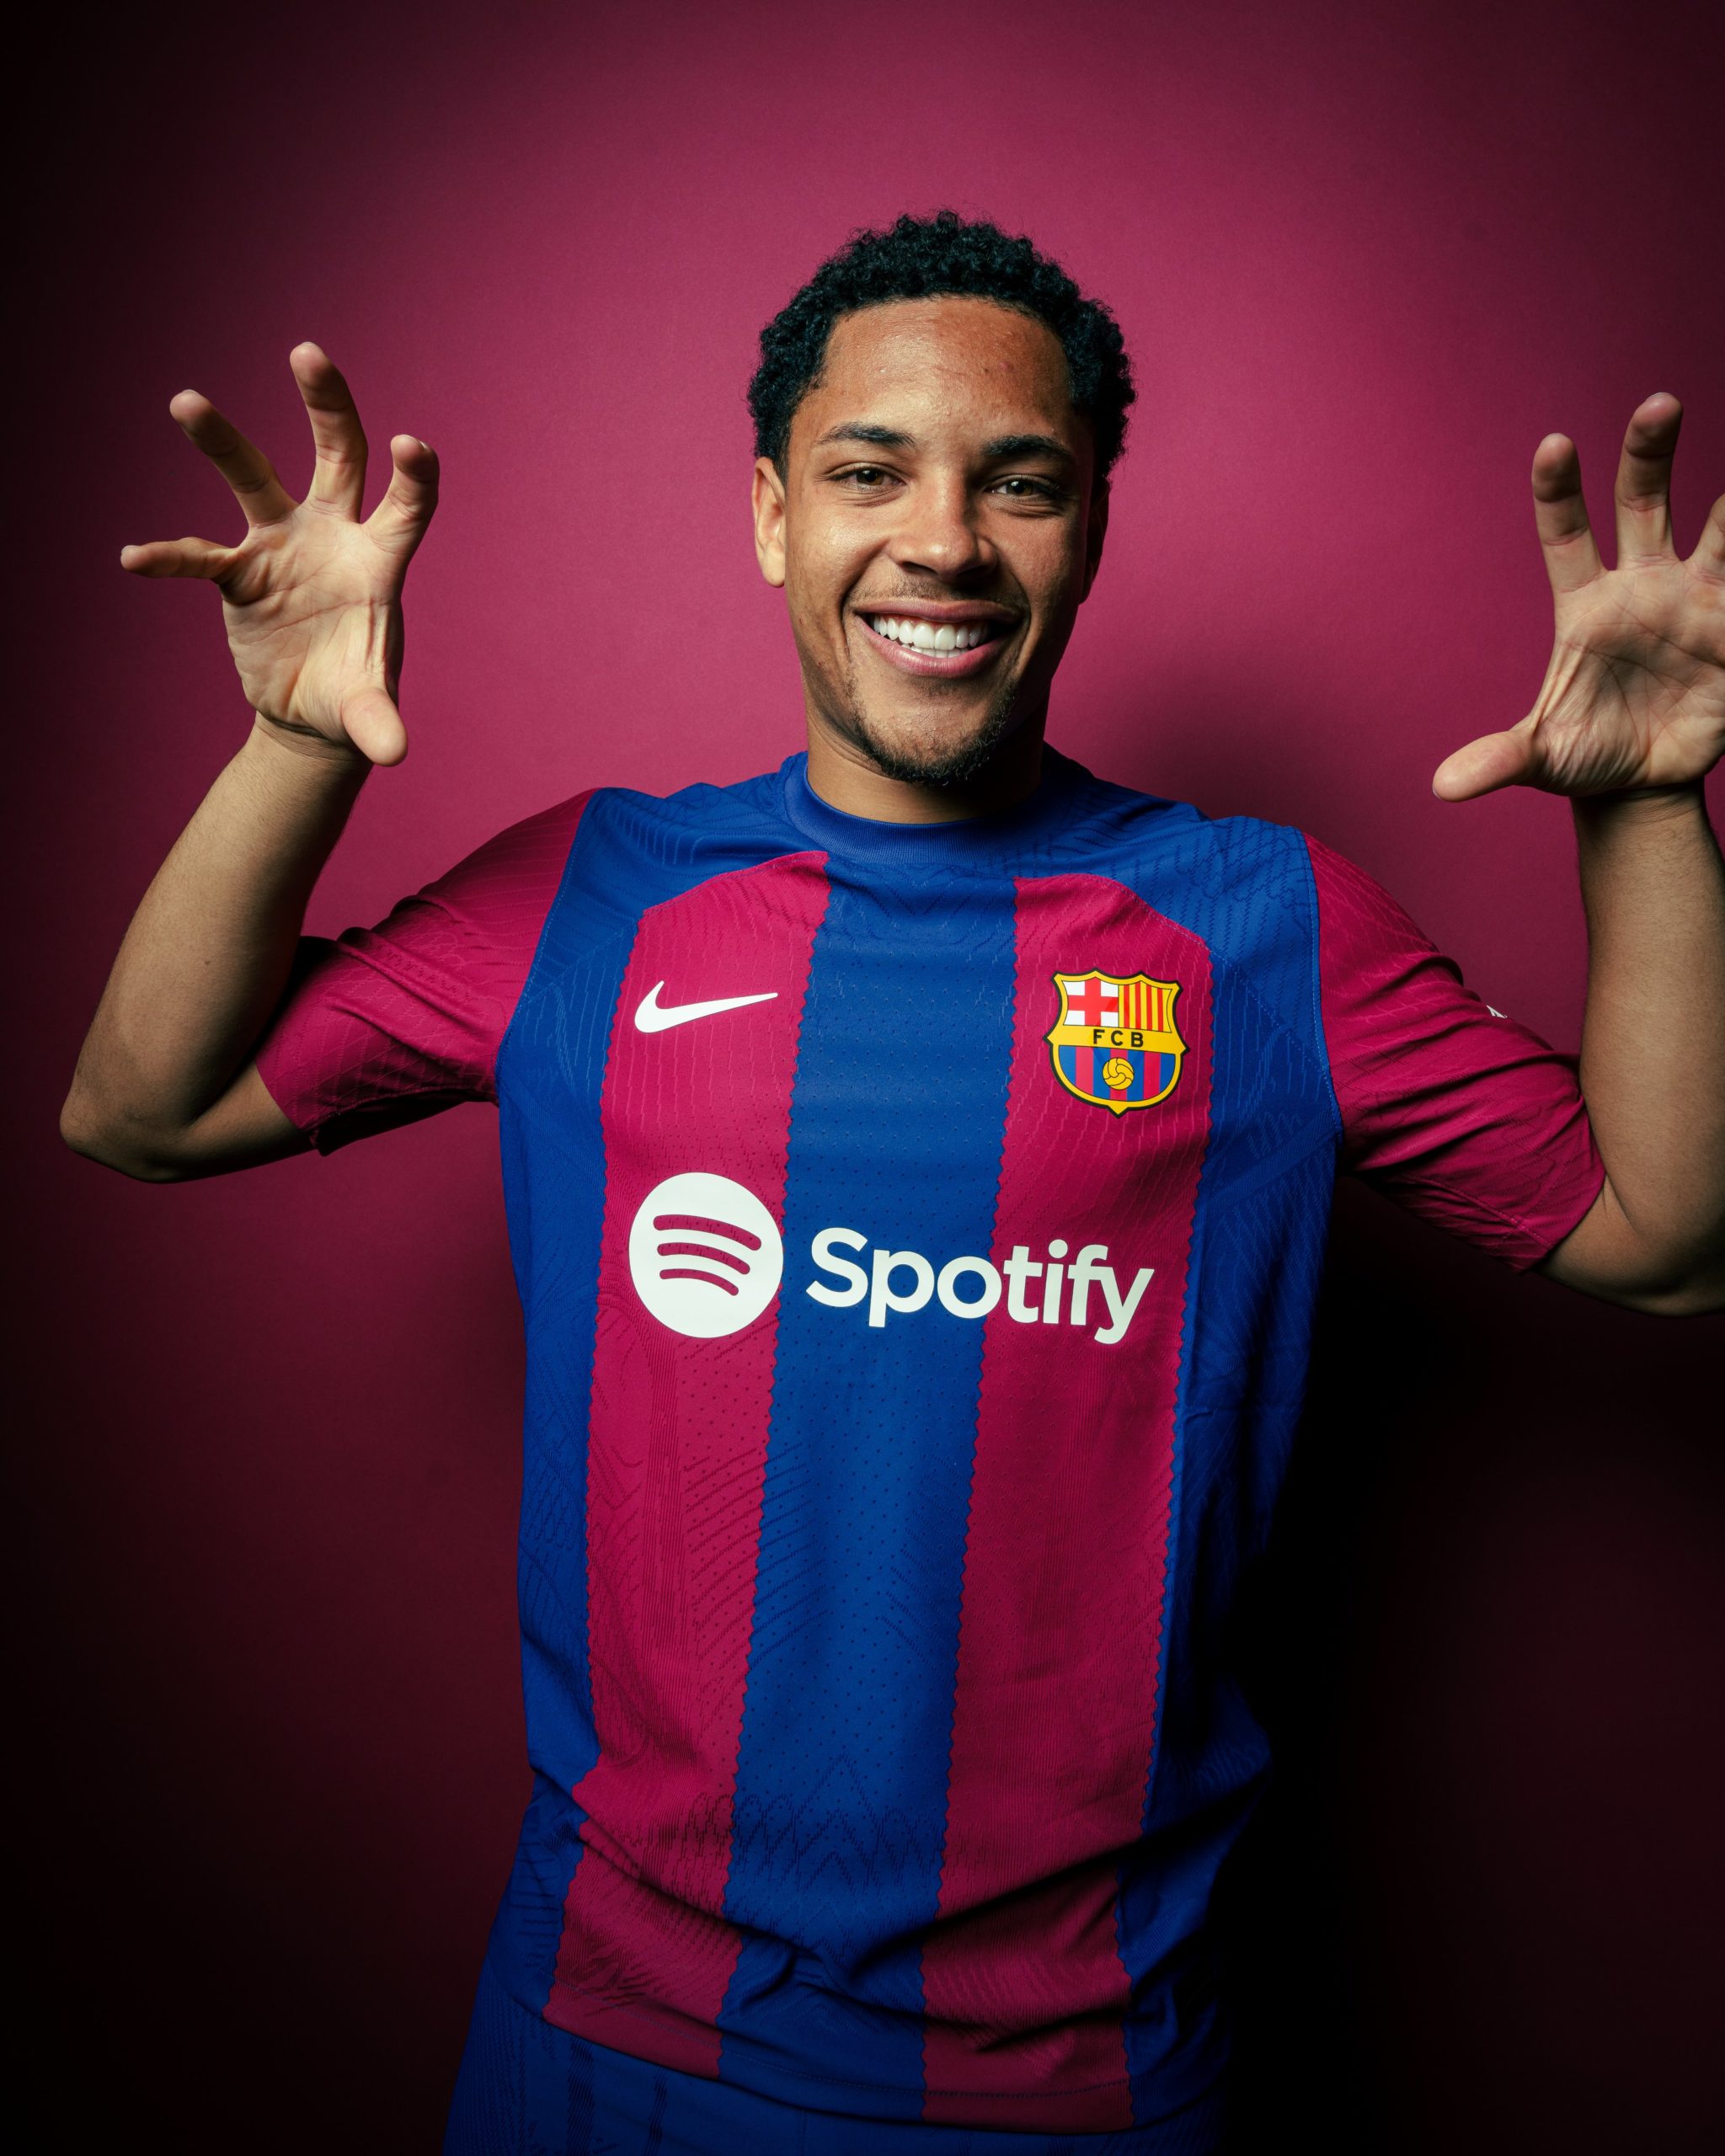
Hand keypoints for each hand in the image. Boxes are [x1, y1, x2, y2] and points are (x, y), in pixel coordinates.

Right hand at [120, 344, 438, 765]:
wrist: (313, 715)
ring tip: (185, 401)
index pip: (408, 505)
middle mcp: (334, 535)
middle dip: (326, 403)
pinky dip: (170, 558)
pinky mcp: (240, 572)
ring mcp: (283, 545)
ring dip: (222, 440)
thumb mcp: (368, 711)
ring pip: (253, 477)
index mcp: (381, 560)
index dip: (414, 475)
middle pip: (337, 453)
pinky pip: (200, 556)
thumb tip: (393, 754)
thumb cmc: (354, 698)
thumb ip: (381, 724)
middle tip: (307, 350)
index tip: (411, 444)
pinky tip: (134, 561)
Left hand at [1434, 394, 1724, 801]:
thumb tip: (1442, 787)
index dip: (1558, 491)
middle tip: (1659, 402)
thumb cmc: (1584, 756)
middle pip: (1643, 499)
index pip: (1565, 534)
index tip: (1554, 444)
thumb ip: (1499, 760)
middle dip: (1650, 450)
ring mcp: (1696, 599)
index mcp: (1584, 606)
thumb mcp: (1542, 759)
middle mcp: (1642, 585)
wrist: (1642, 783)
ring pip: (1721, 527)